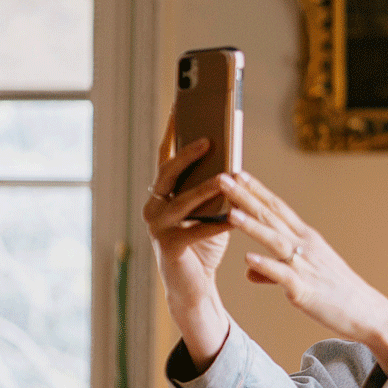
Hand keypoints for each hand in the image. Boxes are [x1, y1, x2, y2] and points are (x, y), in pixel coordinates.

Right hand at [143, 112, 233, 369]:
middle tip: (211, 138)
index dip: (173, 129)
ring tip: (227, 175)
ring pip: (183, 201)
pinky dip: (215, 224)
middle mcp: (154, 205)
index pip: (165, 153)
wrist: (193, 285)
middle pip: (169, 172)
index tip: (182, 102)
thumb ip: (213, 185)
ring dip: (206, 187)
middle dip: (189, 153)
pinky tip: (233, 217)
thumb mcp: (208, 208)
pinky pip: (195, 231)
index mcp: (161, 191)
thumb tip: (232, 159)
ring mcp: (158, 227)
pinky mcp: (169, 247)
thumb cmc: (204, 241)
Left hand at [220, 172, 387, 371]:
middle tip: (223, 178)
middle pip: (271, 217)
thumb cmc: (336, 293)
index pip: (277, 208)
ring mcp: (305, 267)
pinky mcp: (305, 290)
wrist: (367, 312)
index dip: (256, 190)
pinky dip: (266, 266)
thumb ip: (273, 272)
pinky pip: (283, 276)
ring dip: (252, 226)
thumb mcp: (304, 276)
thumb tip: (249, 272)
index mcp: (306, 239)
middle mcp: (305, 246)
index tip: (237, 173)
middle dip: (246, 197)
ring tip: (230, 212)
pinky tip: (249, 259)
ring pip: (275, 241)